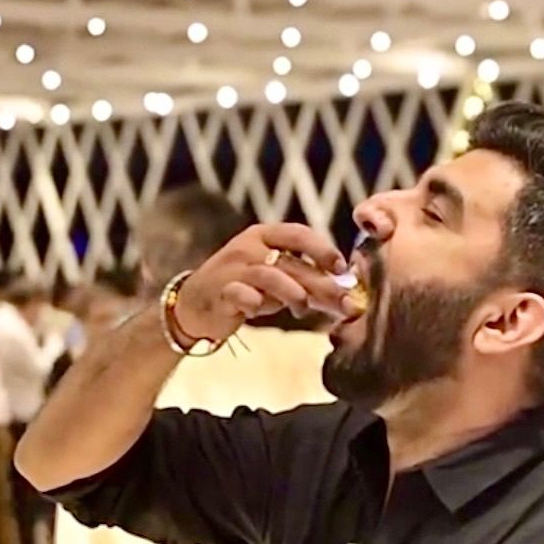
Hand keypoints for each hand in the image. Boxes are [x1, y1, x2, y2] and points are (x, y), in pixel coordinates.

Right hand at [171, 221, 365, 344]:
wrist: (196, 305)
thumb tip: (347, 294)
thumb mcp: (277, 280)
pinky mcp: (220, 291)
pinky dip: (256, 303)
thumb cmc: (246, 290)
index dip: (323, 249)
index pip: (299, 234)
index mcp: (263, 236)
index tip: (343, 268)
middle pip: (291, 262)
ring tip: (304, 309)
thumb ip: (306, 281)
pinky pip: (243, 295)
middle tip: (343, 302)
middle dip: (321, 283)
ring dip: (294, 294)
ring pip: (270, 276)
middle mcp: (248, 247)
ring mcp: (232, 268)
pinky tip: (262, 310)